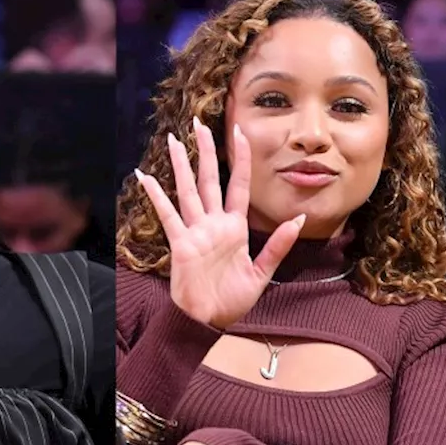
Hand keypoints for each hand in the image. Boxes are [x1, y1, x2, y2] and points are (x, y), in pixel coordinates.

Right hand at [134, 118, 305, 329]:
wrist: (210, 321)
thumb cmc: (233, 300)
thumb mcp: (262, 272)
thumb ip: (278, 245)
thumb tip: (300, 219)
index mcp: (235, 228)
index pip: (239, 185)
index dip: (241, 160)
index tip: (240, 133)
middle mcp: (214, 224)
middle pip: (210, 180)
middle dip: (206, 152)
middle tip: (199, 124)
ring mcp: (196, 232)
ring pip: (188, 191)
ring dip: (181, 166)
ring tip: (174, 140)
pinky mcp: (181, 244)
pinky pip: (168, 216)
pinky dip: (156, 197)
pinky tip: (145, 178)